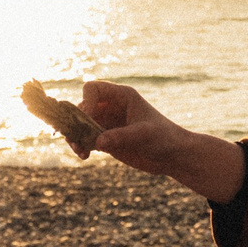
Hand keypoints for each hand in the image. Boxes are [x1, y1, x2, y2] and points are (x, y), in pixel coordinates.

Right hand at [80, 80, 245, 202]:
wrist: (173, 156)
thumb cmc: (164, 138)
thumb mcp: (144, 135)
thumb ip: (122, 136)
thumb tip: (98, 142)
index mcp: (121, 96)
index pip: (93, 90)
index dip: (86, 102)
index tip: (88, 120)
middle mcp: (111, 107)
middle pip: (82, 107)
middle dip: (76, 123)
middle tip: (76, 140)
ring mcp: (107, 124)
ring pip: (80, 126)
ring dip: (74, 137)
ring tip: (79, 151)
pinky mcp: (106, 140)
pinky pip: (86, 140)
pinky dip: (81, 146)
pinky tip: (84, 156)